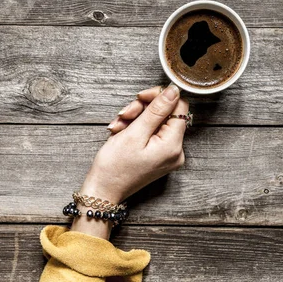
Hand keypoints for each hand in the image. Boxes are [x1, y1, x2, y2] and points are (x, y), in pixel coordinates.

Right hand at [81, 84, 188, 203]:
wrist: (103, 191)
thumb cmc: (115, 166)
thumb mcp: (134, 133)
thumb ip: (157, 110)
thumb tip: (174, 90)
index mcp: (173, 145)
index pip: (179, 106)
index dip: (159, 97)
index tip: (140, 98)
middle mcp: (176, 151)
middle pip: (166, 114)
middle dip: (142, 110)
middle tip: (123, 116)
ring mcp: (168, 154)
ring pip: (156, 122)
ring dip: (135, 119)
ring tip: (118, 128)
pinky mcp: (159, 156)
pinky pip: (151, 133)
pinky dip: (135, 129)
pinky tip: (121, 134)